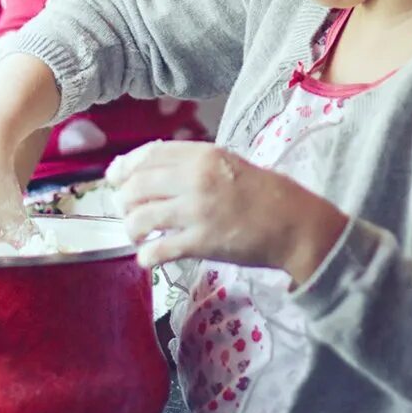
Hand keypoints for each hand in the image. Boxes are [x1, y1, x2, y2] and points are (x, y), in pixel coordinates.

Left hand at [107, 142, 348, 284]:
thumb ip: (196, 164)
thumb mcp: (231, 163)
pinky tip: (148, 257)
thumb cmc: (268, 194)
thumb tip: (155, 171)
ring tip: (137, 235)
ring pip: (140, 218)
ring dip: (131, 229)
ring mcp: (197, 212)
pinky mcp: (201, 243)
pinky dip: (146, 256)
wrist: (296, 225)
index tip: (115, 177)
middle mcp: (195, 179)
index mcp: (204, 155)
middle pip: (137, 186)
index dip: (126, 167)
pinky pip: (158, 250)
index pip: (149, 154)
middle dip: (124, 201)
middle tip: (127, 210)